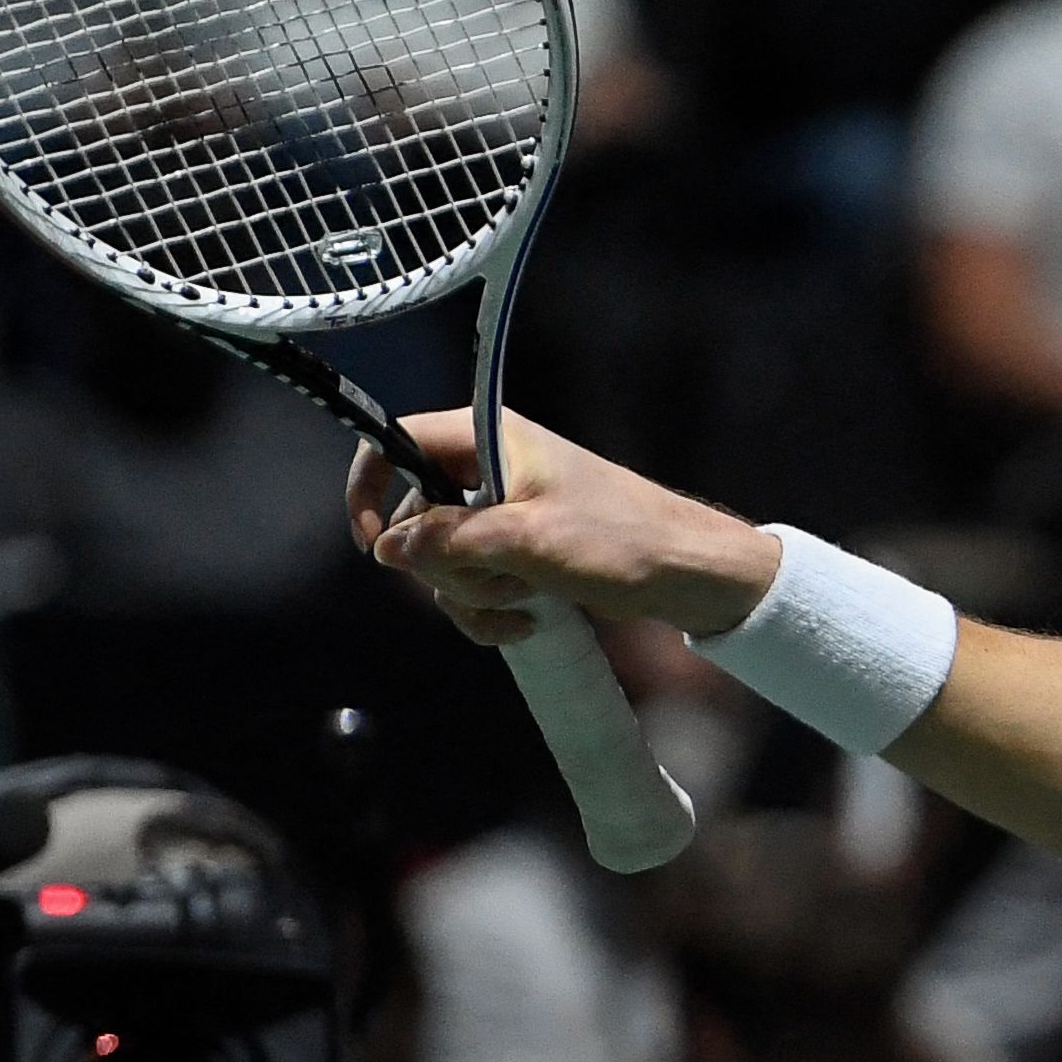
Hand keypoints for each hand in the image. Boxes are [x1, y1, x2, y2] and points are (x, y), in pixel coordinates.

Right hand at [352, 409, 780, 641]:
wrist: (690, 573)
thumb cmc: (620, 541)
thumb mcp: (525, 541)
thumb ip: (449, 540)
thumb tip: (387, 548)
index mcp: (488, 438)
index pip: (396, 440)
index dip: (371, 487)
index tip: (375, 545)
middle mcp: (490, 467)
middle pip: (415, 514)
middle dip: (443, 563)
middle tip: (493, 579)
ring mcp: (505, 511)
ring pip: (442, 557)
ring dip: (471, 592)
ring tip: (524, 601)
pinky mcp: (519, 550)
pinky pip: (472, 582)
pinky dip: (488, 608)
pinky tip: (525, 624)